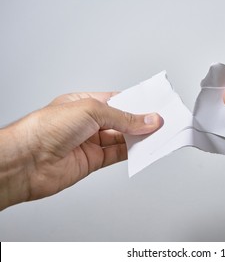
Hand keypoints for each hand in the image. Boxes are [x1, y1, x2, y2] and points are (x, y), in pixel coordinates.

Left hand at [0, 92, 162, 209]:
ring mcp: (91, 142)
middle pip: (122, 121)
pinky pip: (119, 154)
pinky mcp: (93, 161)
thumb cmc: (46, 128)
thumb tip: (148, 120)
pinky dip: (133, 152)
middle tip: (161, 121)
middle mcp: (88, 123)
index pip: (117, 101)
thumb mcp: (91, 111)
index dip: (136, 103)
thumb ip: (123, 118)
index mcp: (84, 104)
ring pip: (123, 138)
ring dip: (140, 137)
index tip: (154, 105)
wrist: (27, 161)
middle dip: (141, 121)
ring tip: (158, 134)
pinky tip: (144, 148)